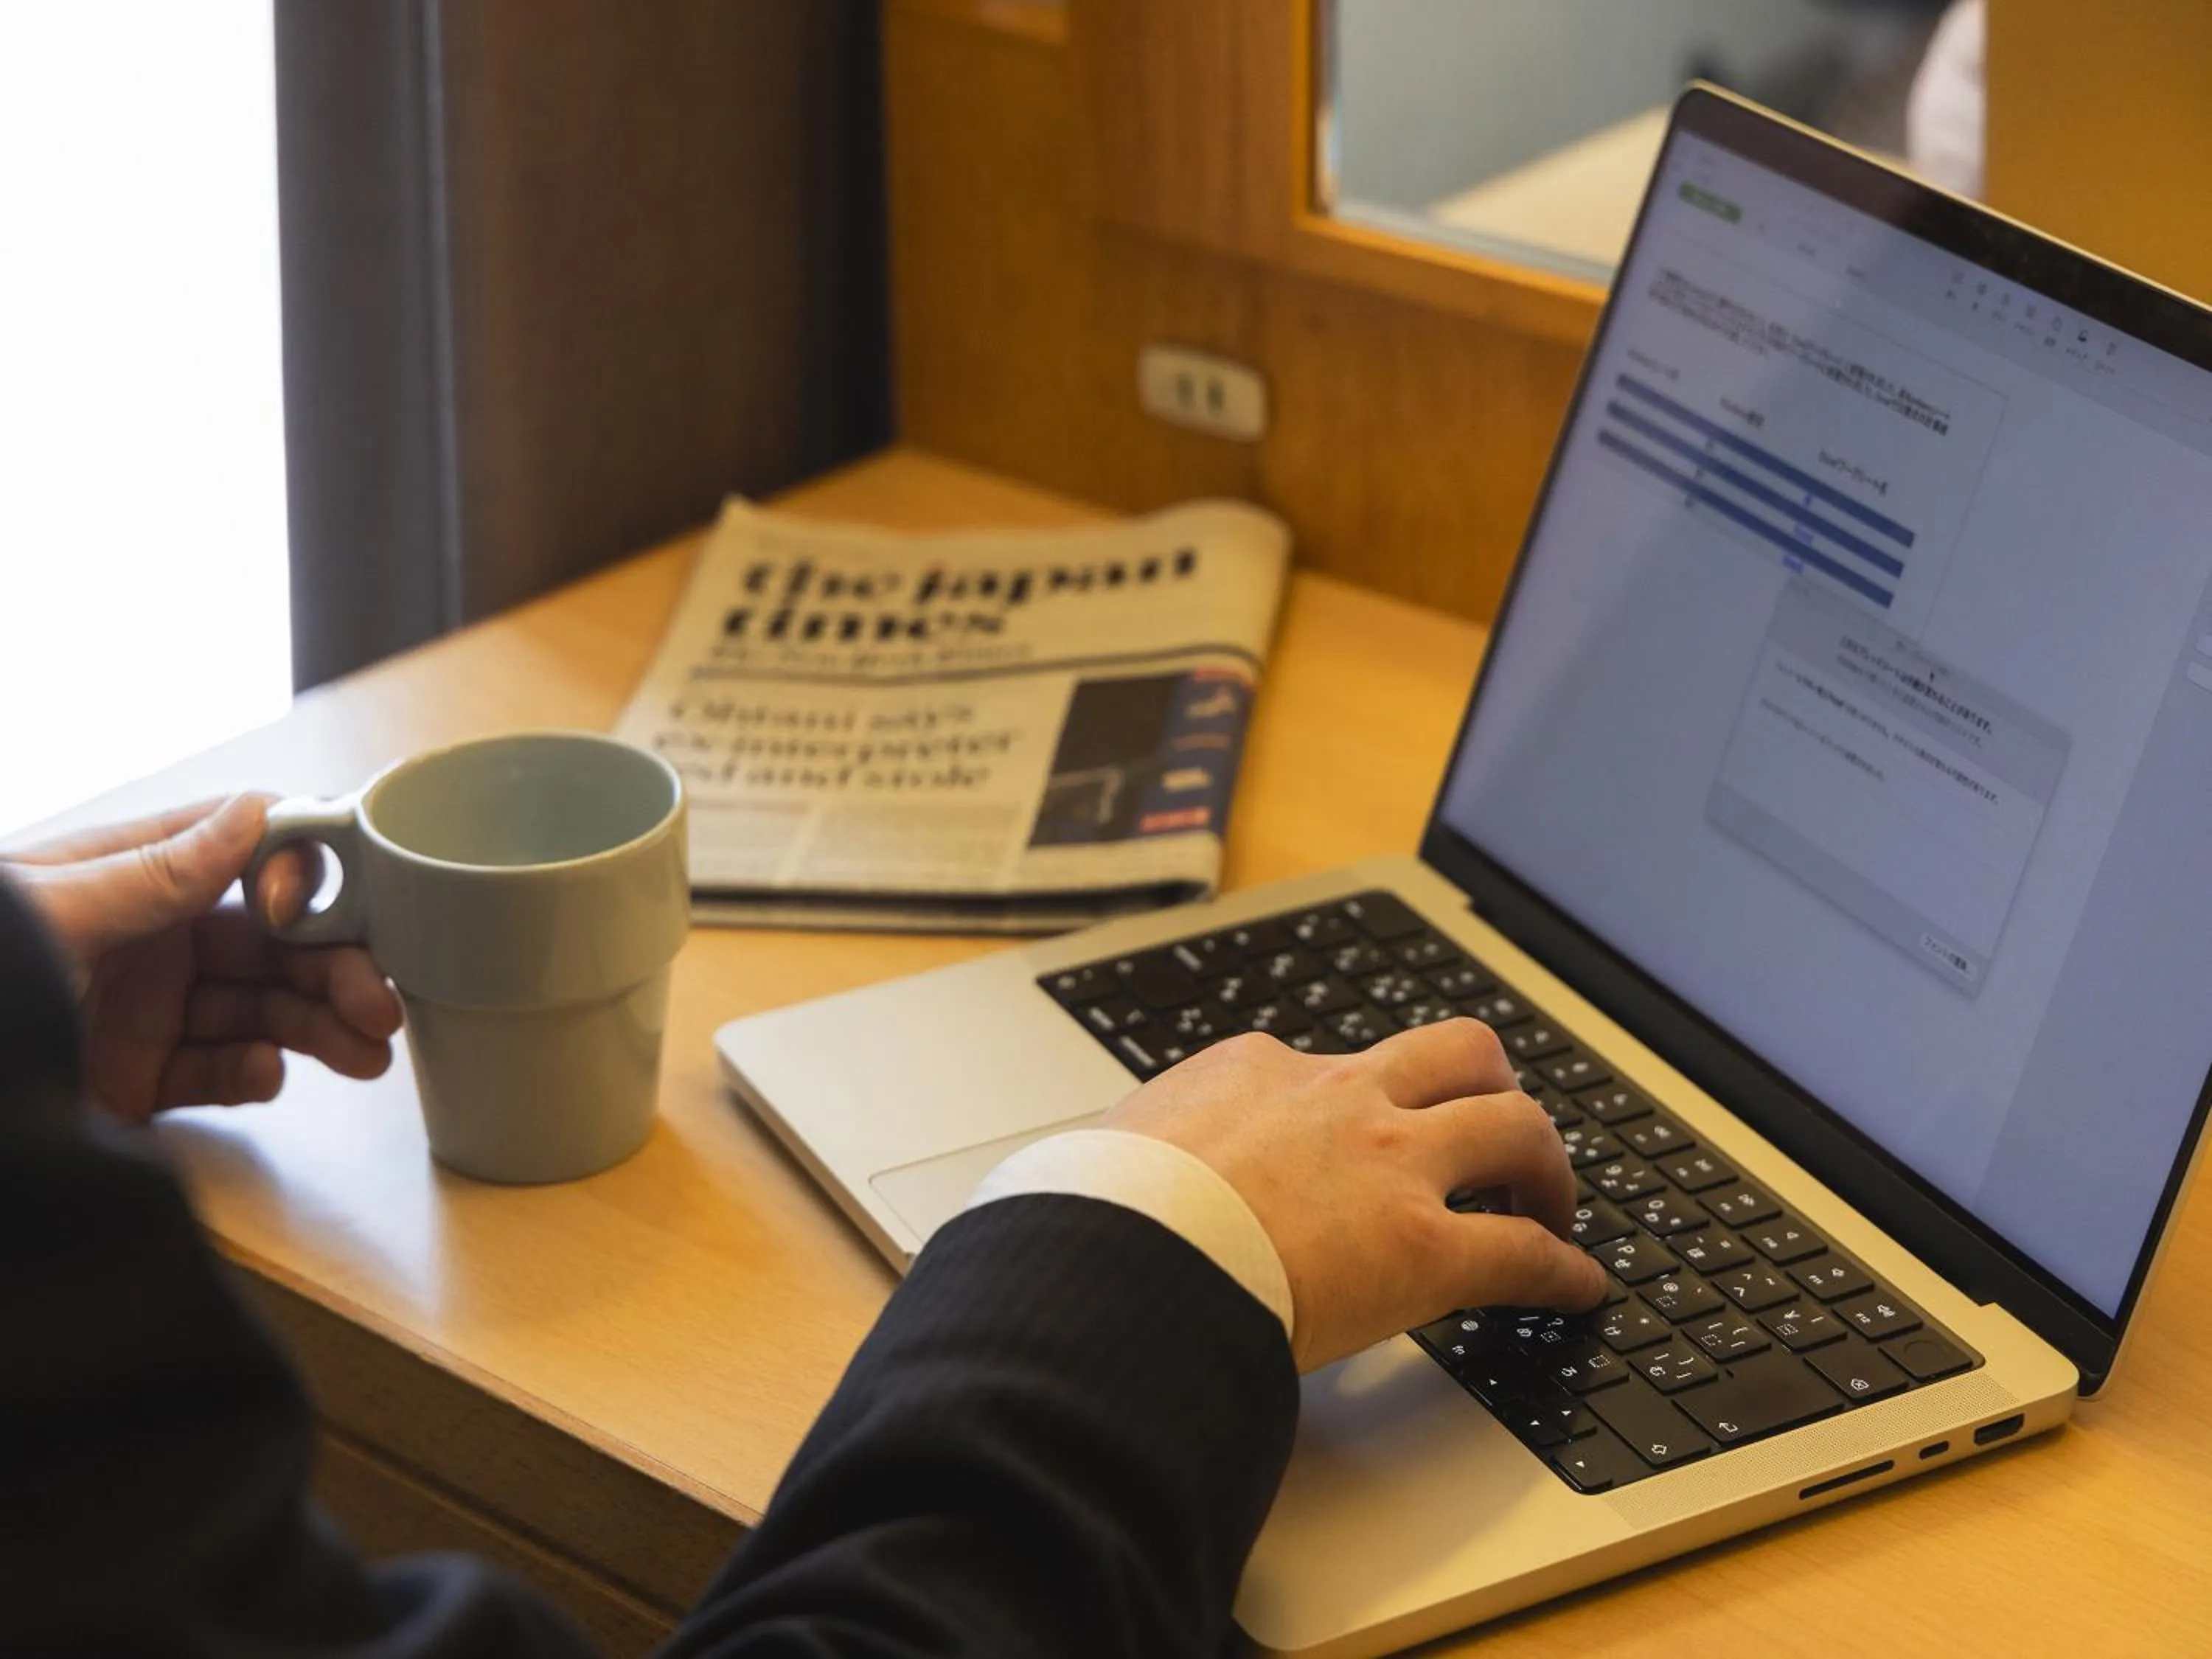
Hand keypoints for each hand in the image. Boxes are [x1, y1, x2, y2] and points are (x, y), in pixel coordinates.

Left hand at [3, 795, 402, 1122]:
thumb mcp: (55, 914)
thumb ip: (158, 870)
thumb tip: (253, 815)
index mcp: (133, 875)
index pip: (249, 853)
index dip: (309, 874)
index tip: (349, 904)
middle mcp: (152, 936)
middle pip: (275, 942)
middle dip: (336, 968)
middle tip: (383, 1004)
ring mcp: (148, 1008)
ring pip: (263, 1009)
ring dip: (320, 1026)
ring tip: (369, 1053)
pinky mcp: (139, 1077)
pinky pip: (220, 1069)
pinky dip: (255, 1074)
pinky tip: (267, 1075)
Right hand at [1103, 1020, 1605, 1371]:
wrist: (1111, 1259)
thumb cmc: (1091, 1215)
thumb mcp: (1110, 1148)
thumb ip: (1138, 1153)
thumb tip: (1089, 1179)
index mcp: (1256, 1070)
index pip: (1338, 1067)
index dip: (1369, 1104)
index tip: (1376, 1135)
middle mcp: (1339, 1097)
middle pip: (1458, 1055)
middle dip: (1492, 1088)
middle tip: (1500, 1136)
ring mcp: (1389, 1164)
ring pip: (1515, 1125)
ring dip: (1545, 1164)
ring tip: (1552, 1205)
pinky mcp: (1423, 1248)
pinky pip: (1525, 1252)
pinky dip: (1563, 1271)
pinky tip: (1577, 1289)